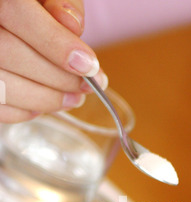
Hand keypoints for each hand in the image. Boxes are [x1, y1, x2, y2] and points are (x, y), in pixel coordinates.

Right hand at [0, 0, 106, 122]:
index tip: (90, 66)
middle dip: (57, 77)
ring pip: (3, 85)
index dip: (57, 44)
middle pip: (10, 53)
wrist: (12, 21)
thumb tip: (72, 26)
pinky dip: (24, 111)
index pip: (18, 13)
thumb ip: (62, 3)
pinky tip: (45, 104)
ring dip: (45, 99)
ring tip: (74, 98)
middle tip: (87, 86)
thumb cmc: (35, 8)